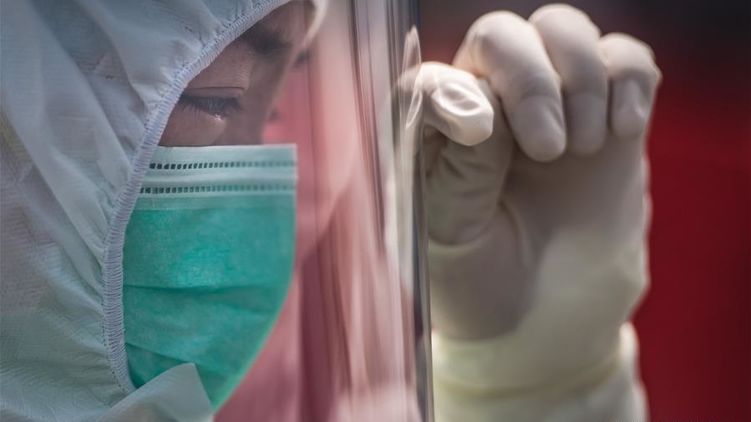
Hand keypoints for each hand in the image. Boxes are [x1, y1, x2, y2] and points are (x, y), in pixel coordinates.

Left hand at [421, 3, 659, 369]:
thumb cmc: (477, 276)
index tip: (483, 135)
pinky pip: (625, 58)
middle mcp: (484, 104)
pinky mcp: (603, 116)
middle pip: (501, 35)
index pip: (431, 78)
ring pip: (561, 30)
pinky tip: (622, 129)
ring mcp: (547, 105)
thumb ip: (461, 171)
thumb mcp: (450, 237)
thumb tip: (482, 106)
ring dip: (581, 78)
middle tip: (550, 150)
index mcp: (429, 133)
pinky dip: (629, 78)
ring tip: (582, 149)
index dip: (456, 91)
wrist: (542, 315)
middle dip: (532, 80)